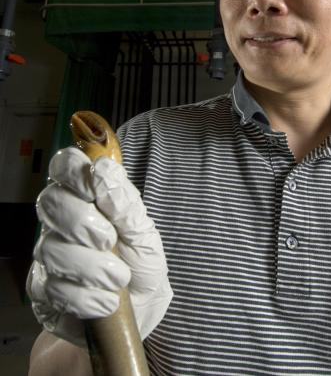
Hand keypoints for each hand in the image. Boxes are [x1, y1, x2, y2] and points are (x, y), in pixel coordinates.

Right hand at [27, 147, 171, 347]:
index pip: (63, 165)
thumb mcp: (144, 231)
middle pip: (49, 202)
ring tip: (119, 279)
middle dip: (82, 223)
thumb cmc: (141, 262)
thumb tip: (102, 168)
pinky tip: (107, 301)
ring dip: (90, 267)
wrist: (141, 309)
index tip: (93, 189)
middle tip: (110, 241)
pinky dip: (84, 297)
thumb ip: (123, 201)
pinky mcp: (43, 292)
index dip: (73, 171)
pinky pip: (51, 289)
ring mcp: (48, 255)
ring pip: (49, 249)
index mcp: (85, 196)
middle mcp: (60, 221)